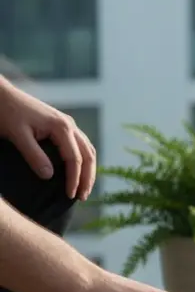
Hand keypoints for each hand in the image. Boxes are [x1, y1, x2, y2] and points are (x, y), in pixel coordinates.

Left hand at [0, 80, 95, 199]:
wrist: (1, 94)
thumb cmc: (7, 113)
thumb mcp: (18, 135)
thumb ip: (34, 155)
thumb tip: (49, 176)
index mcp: (62, 127)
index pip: (75, 158)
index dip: (74, 179)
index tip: (70, 196)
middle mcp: (70, 125)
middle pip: (88, 154)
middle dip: (88, 177)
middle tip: (83, 197)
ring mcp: (67, 124)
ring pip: (87, 148)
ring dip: (88, 169)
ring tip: (84, 186)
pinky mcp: (61, 125)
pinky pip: (80, 144)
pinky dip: (83, 159)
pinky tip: (77, 169)